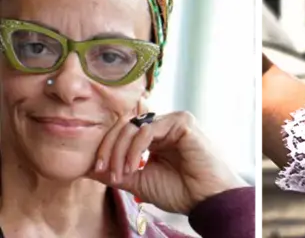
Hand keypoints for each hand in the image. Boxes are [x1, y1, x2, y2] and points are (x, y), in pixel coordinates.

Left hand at [89, 105, 242, 215]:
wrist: (203, 198)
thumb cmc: (178, 191)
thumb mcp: (138, 182)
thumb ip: (115, 172)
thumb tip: (86, 168)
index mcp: (154, 139)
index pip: (123, 132)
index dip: (105, 148)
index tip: (96, 170)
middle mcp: (163, 126)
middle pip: (124, 126)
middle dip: (109, 149)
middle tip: (104, 171)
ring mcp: (173, 121)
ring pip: (134, 126)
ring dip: (120, 151)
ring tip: (120, 173)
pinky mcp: (182, 121)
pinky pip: (148, 129)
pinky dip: (135, 148)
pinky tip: (134, 166)